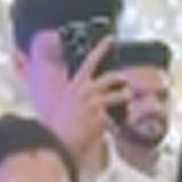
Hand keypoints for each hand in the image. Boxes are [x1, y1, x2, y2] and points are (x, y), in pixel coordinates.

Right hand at [44, 38, 126, 156]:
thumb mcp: (62, 104)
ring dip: (125, 97)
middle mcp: (85, 90)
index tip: (110, 39)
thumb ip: (75, 96)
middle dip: (123, 80)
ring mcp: (95, 102)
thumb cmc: (58, 127)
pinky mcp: (102, 116)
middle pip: (114, 76)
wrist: (55, 142)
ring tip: (123, 104)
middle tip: (125, 84)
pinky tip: (111, 128)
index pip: (89, 61)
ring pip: (121, 93)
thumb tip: (81, 96)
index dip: (101, 48)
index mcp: (75, 85)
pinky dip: (117, 121)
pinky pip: (117, 116)